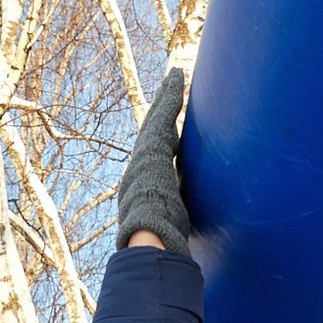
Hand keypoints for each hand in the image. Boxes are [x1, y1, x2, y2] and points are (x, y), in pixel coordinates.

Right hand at [116, 67, 191, 253]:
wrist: (146, 232)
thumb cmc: (158, 237)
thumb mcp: (168, 227)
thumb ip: (173, 225)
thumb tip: (179, 245)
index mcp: (148, 181)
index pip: (157, 153)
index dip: (163, 136)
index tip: (169, 125)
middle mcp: (143, 162)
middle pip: (155, 128)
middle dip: (163, 108)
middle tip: (171, 87)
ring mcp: (147, 151)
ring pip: (158, 116)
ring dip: (167, 95)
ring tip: (175, 77)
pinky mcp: (154, 141)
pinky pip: (165, 112)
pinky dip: (171, 94)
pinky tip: (177, 77)